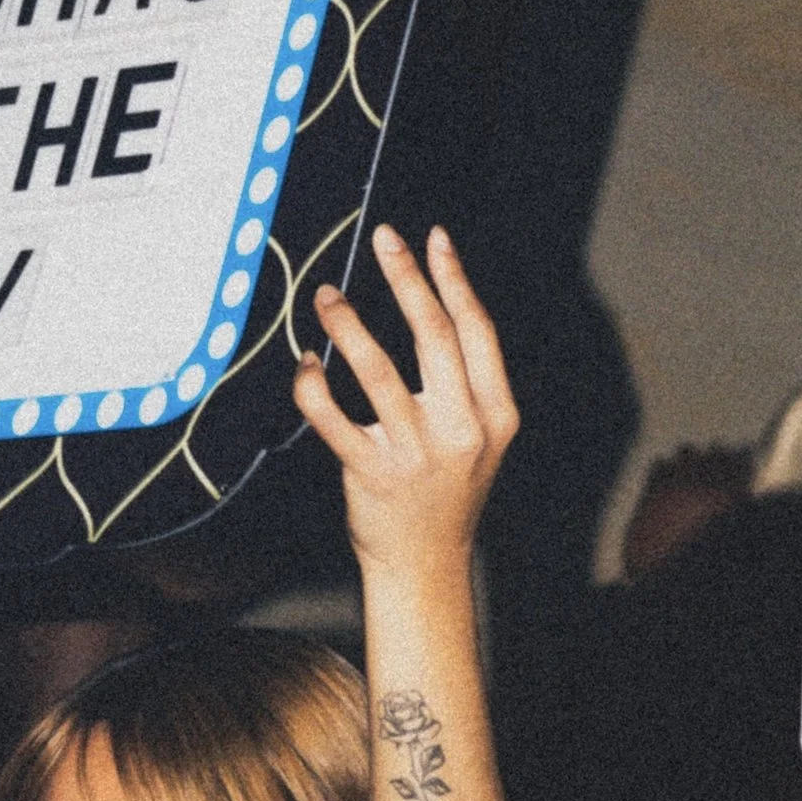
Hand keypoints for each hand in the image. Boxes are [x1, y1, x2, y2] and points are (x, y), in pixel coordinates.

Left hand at [293, 224, 518, 583]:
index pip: (476, 331)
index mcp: (495, 413)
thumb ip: (467, 384)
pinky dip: (313, 385)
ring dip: (348, 325)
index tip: (434, 240)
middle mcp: (461, 429)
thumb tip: (436, 305)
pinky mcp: (372, 473)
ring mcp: (416, 452)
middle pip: (434, 336)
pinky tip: (306, 363)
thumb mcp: (481, 438)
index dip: (454, 280)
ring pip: (377, 370)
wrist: (424, 561)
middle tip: (385, 239)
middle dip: (408, 279)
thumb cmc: (446, 491)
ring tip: (328, 295)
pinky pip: (332, 418)